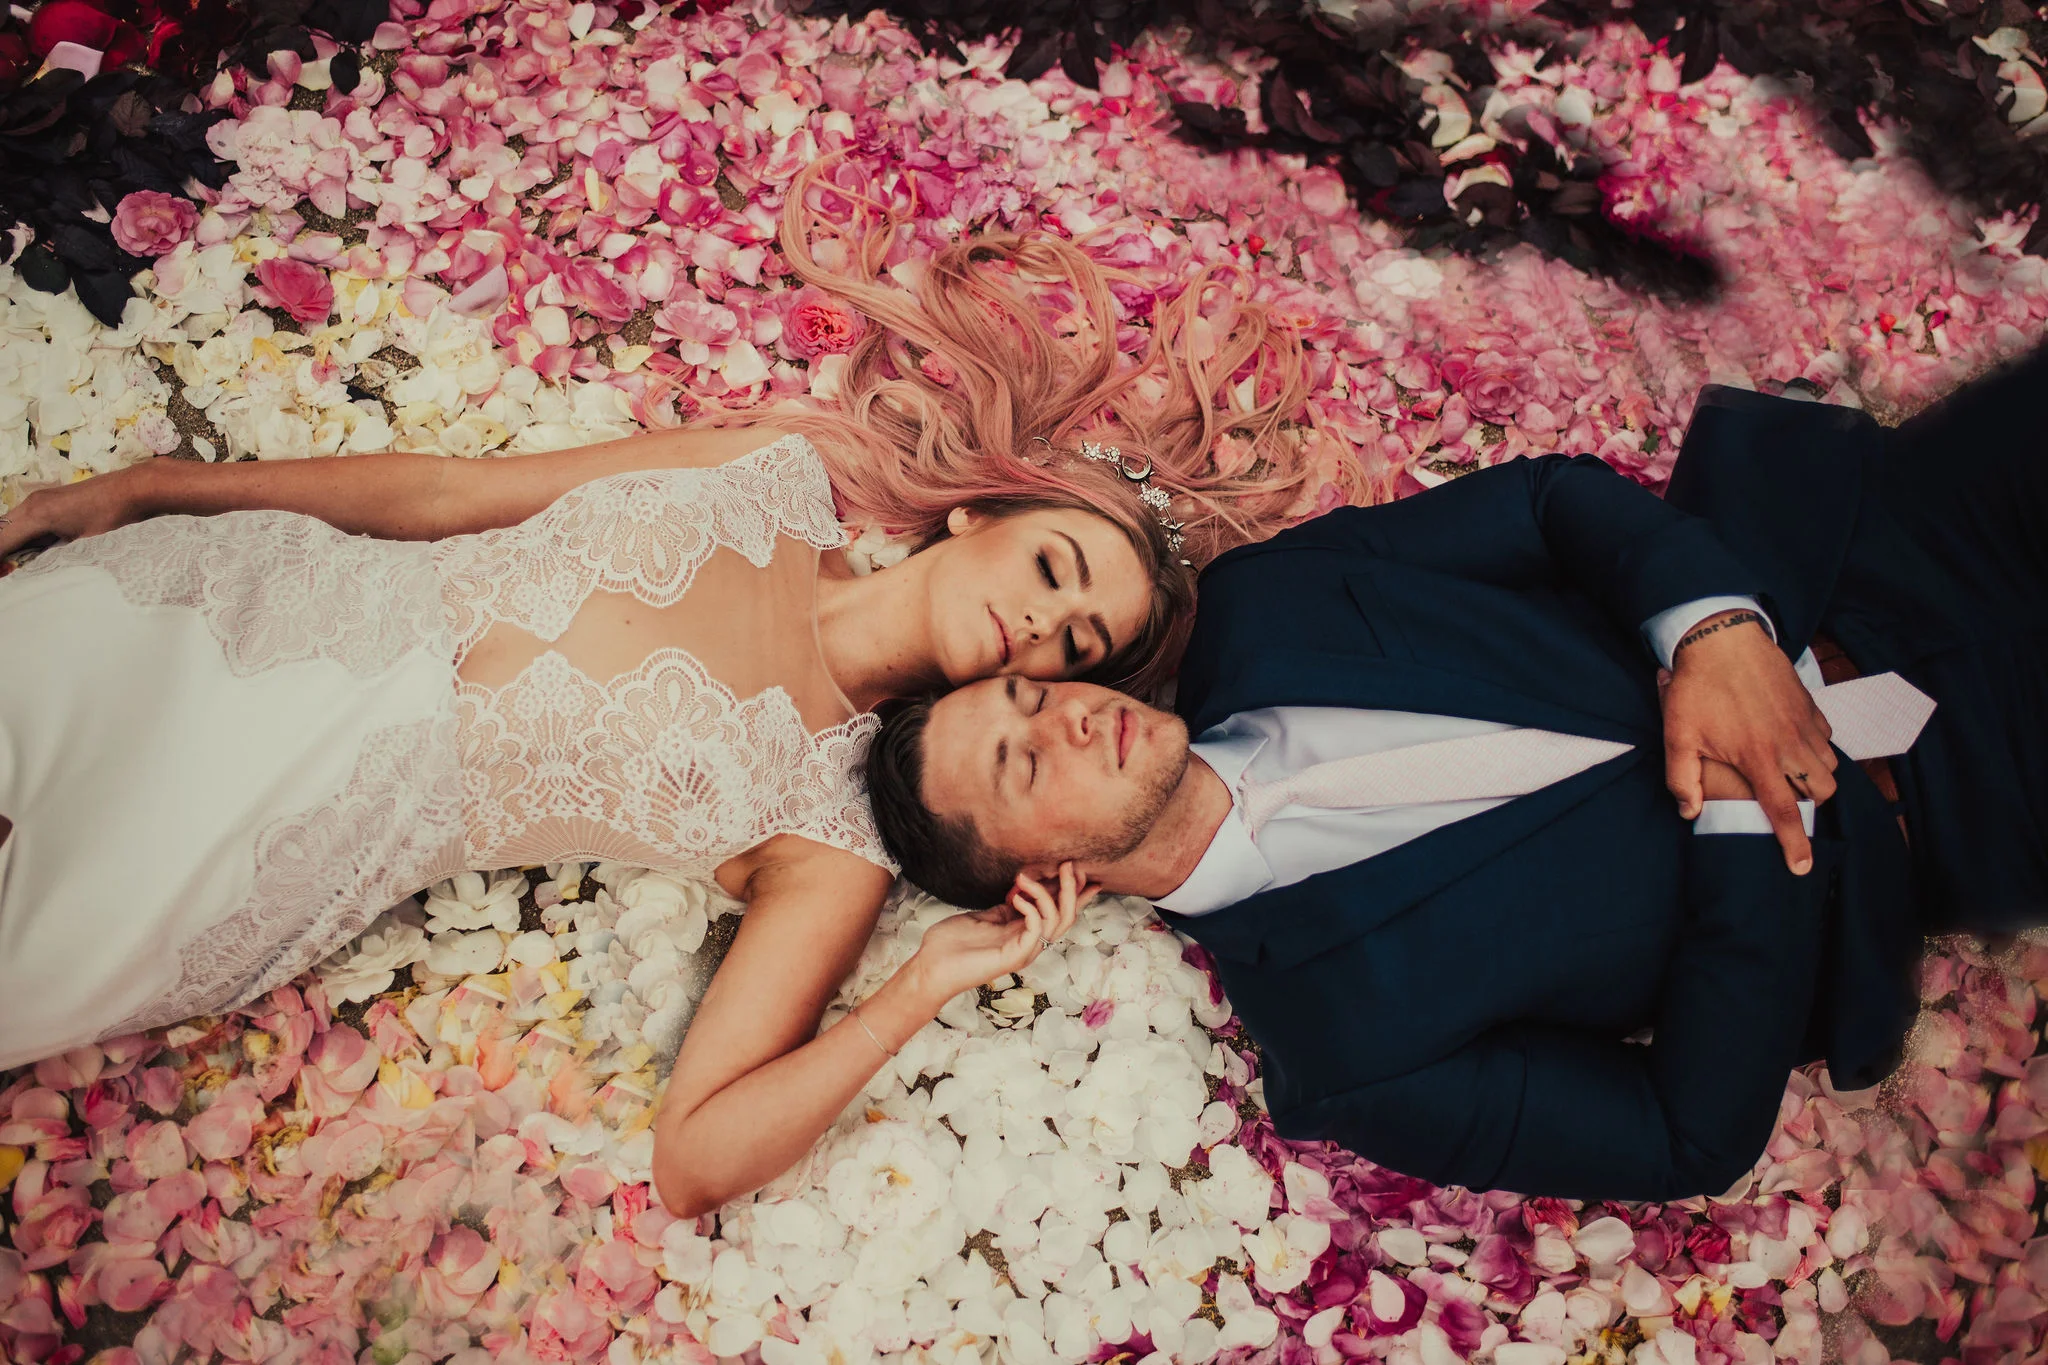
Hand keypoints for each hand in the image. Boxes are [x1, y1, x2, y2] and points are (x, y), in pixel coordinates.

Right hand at [0, 464, 157, 559]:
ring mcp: (42, 501)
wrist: (136, 488)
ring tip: (12, 568)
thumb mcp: (82, 544)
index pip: (1, 540)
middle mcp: (32, 504)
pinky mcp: (53, 503)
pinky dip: (24, 539)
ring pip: (12, 527)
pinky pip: (27, 523)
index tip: (4, 574)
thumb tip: (36, 573)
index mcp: (36, 514)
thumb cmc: (114, 516)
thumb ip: (53, 558)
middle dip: (2, 554)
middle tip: (6, 573)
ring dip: (10, 547)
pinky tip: (32, 555)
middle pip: (2, 531)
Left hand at [905, 863, 1099, 1004]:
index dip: (1074, 893)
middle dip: (1071, 889)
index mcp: (1023, 933)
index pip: (1058, 912)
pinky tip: (1016, 896)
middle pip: (1066, 916)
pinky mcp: (1015, 956)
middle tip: (1069, 865)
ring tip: (1026, 877)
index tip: (1082, 871)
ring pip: (1057, 921)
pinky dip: (1031, 908)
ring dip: (1047, 893)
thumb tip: (1021, 891)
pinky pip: (1036, 929)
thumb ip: (1005, 908)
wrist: (931, 966)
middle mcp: (1029, 942)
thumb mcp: (984, 918)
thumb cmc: (951, 944)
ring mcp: (1024, 950)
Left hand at [1659, 609, 1836, 874]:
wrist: (1721, 637)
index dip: (1795, 844)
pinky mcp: (1810, 703)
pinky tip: (1795, 744)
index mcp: (1759, 758)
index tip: (1802, 867)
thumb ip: (1682, 779)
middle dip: (1814, 806)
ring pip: (1830, 765)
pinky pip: (1827, 737)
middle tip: (1790, 803)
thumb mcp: (1677, 735)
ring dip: (1817, 778)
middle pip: (1823, 792)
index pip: (1785, 812)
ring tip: (1791, 776)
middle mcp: (1790, 744)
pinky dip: (1818, 748)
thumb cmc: (1697, 687)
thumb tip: (1689, 812)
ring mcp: (1804, 722)